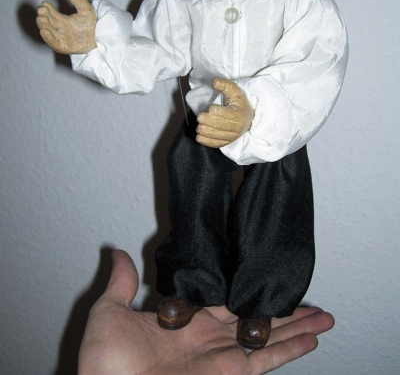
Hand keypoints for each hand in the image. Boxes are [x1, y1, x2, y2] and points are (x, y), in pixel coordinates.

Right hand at [36, 0, 96, 53]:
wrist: (98, 39)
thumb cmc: (91, 25)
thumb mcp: (86, 10)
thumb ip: (79, 1)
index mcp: (63, 20)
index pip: (51, 13)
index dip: (46, 7)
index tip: (44, 3)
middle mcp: (59, 29)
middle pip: (47, 21)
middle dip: (42, 15)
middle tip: (40, 10)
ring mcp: (60, 38)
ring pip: (47, 30)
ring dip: (42, 25)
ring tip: (41, 18)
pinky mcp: (62, 47)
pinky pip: (53, 42)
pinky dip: (48, 38)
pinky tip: (44, 31)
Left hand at [78, 250, 334, 374]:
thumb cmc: (104, 365)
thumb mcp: (109, 313)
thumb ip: (123, 283)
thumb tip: (118, 252)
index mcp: (186, 321)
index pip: (225, 300)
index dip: (246, 289)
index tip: (262, 276)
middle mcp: (209, 339)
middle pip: (254, 318)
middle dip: (282, 310)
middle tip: (309, 301)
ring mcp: (223, 357)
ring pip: (268, 336)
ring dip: (296, 327)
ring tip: (322, 317)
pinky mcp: (231, 374)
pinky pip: (266, 359)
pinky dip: (290, 350)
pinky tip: (311, 339)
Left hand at [196, 78, 254, 147]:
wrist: (247, 120)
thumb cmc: (239, 104)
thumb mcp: (235, 92)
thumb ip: (225, 85)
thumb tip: (214, 81)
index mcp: (240, 114)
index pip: (227, 114)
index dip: (217, 111)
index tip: (210, 108)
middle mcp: (237, 128)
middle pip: (220, 126)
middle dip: (208, 121)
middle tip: (200, 117)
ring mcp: (232, 137)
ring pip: (217, 135)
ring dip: (205, 131)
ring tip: (199, 126)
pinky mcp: (226, 143)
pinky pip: (215, 144)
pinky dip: (206, 141)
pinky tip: (199, 136)